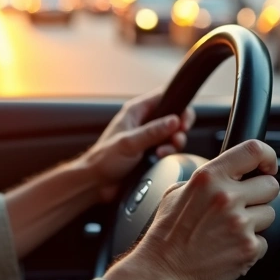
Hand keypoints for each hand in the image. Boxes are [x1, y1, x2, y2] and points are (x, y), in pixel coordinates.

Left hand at [79, 88, 194, 201]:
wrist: (96, 183)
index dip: (178, 104)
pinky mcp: (150, 152)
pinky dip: (169, 153)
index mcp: (136, 111)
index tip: (183, 119)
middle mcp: (143, 121)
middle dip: (180, 127)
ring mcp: (148, 137)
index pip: (164, 96)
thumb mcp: (129, 143)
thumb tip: (174, 120)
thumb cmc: (104, 159)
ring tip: (162, 152)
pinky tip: (159, 158)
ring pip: (172, 134)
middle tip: (177, 137)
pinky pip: (168, 148)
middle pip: (173, 115)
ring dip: (174, 142)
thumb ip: (153, 132)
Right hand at [104, 140, 279, 279]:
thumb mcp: (175, 192)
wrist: (162, 272)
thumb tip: (228, 173)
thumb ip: (205, 179)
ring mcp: (240, 223)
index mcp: (208, 178)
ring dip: (255, 221)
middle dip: (259, 195)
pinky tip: (229, 247)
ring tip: (230, 230)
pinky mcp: (249, 248)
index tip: (268, 166)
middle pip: (270, 185)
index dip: (268, 156)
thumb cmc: (166, 235)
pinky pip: (264, 240)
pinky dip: (250, 245)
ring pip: (269, 213)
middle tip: (242, 206)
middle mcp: (226, 197)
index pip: (253, 151)